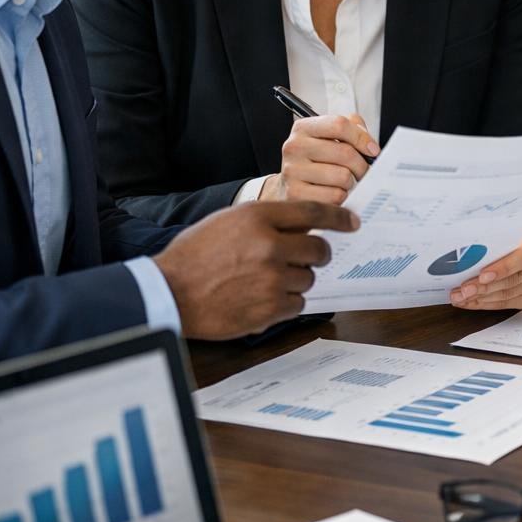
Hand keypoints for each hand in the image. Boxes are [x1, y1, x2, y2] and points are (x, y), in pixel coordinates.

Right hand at [153, 200, 356, 338]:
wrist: (169, 292)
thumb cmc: (195, 255)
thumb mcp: (228, 222)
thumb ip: (266, 222)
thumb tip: (304, 229)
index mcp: (258, 217)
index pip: (313, 213)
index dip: (338, 218)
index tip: (352, 222)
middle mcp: (269, 246)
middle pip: (319, 250)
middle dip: (316, 255)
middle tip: (304, 259)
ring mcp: (271, 279)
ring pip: (308, 279)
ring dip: (295, 281)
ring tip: (264, 281)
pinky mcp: (269, 308)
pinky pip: (297, 305)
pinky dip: (285, 303)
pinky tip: (261, 299)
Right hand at [261, 113, 379, 204]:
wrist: (290, 188)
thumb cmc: (318, 161)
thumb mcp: (331, 138)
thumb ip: (353, 130)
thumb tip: (370, 146)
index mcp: (303, 128)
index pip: (339, 125)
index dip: (362, 138)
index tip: (373, 150)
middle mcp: (294, 147)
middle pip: (345, 152)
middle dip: (361, 165)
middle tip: (362, 171)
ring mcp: (292, 171)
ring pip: (343, 176)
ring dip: (350, 183)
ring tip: (342, 183)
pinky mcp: (295, 195)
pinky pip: (335, 196)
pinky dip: (341, 197)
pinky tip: (333, 194)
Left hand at [450, 228, 521, 309]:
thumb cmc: (507, 235)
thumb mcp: (502, 229)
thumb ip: (491, 237)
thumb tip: (464, 248)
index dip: (504, 267)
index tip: (483, 275)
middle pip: (514, 278)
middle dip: (484, 286)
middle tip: (464, 289)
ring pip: (508, 293)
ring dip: (481, 297)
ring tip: (461, 296)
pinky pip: (507, 303)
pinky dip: (486, 304)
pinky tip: (471, 301)